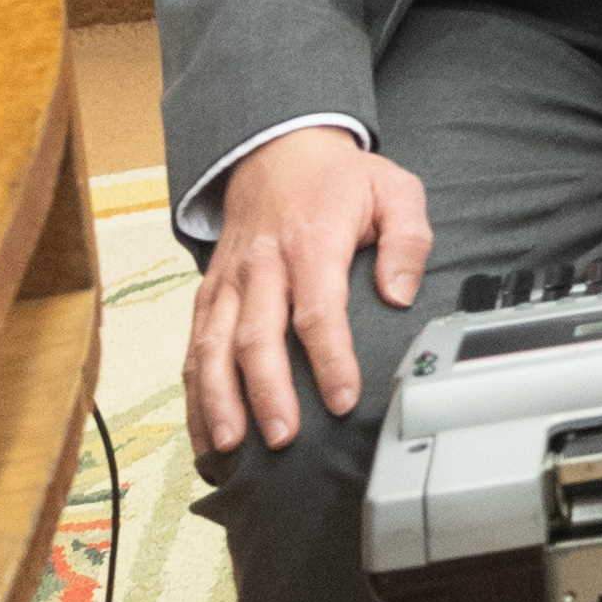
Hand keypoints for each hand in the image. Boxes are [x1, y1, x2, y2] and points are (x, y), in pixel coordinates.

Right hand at [186, 125, 432, 456]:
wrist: (278, 153)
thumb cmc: (341, 180)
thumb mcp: (395, 189)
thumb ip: (408, 239)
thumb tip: (401, 294)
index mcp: (309, 243)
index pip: (317, 310)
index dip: (329, 358)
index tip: (343, 398)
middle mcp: (260, 267)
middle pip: (255, 337)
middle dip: (266, 393)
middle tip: (284, 437)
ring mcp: (228, 282)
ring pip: (211, 347)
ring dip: (218, 400)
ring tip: (231, 448)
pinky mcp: (208, 294)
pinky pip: (193, 347)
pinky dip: (194, 392)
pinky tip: (204, 431)